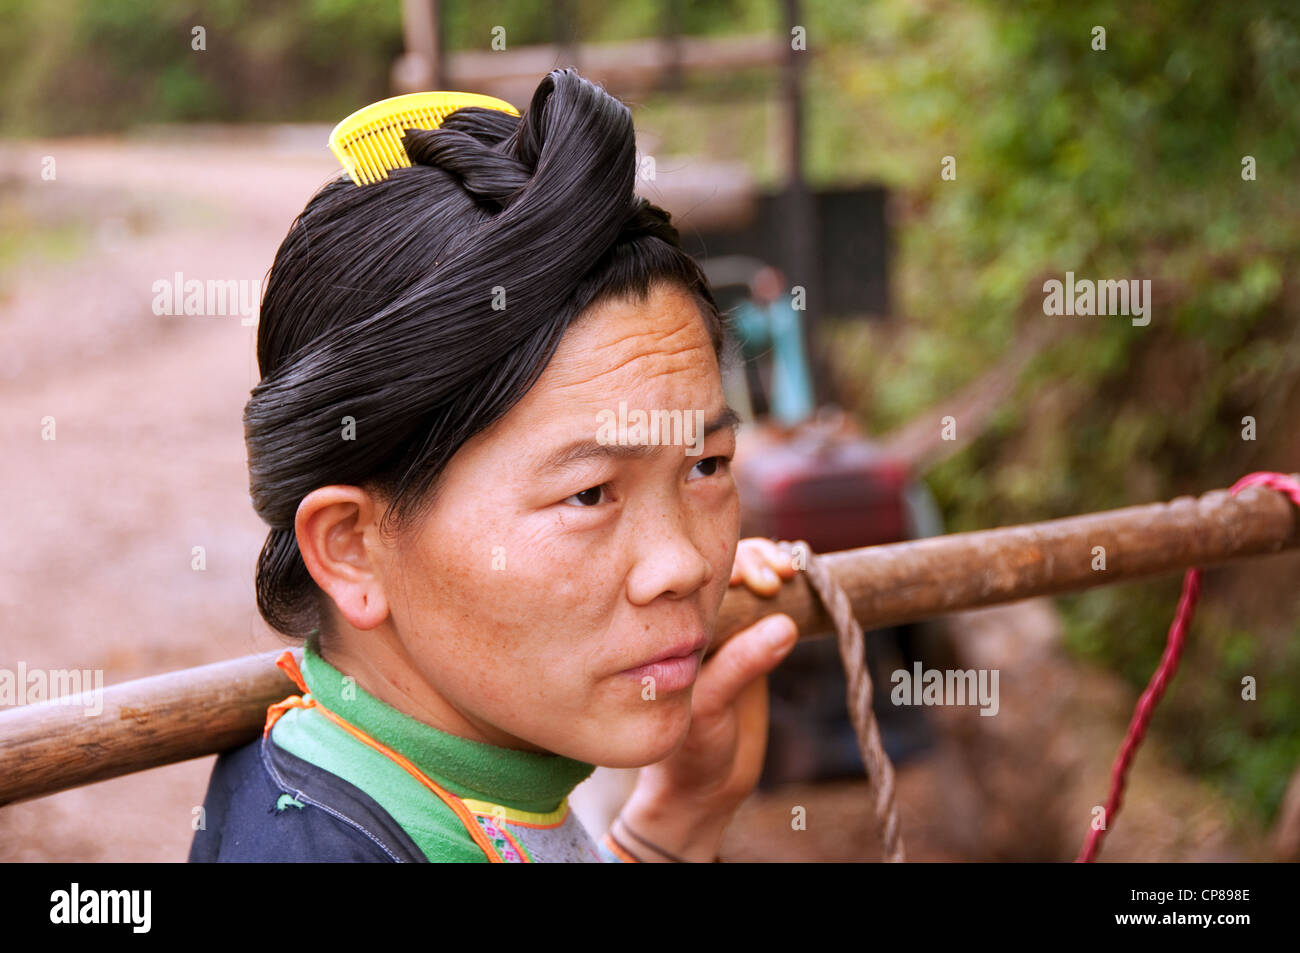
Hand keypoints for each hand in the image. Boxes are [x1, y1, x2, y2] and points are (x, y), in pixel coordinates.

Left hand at [614, 538, 799, 860]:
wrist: (706, 791)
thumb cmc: (691, 753)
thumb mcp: (710, 708)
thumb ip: (740, 666)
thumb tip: (784, 625)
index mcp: (675, 632)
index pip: (701, 580)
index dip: (731, 566)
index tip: (758, 579)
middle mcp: (702, 625)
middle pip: (731, 571)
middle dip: (757, 560)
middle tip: (779, 575)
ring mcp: (732, 634)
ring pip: (755, 584)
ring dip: (774, 569)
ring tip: (791, 573)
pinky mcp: (757, 648)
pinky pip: (774, 609)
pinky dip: (791, 591)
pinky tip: (802, 580)